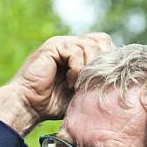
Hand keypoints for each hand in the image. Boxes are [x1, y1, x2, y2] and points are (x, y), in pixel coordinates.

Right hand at [0, 33, 114, 135]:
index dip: (108, 60)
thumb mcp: (81, 94)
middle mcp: (70, 45)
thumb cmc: (52, 104)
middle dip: (101, 62)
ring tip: (79, 85)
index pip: (104, 44)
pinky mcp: (53, 47)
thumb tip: (118, 84)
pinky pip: (75, 51)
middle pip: (101, 40)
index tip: (104, 81)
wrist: (28, 106)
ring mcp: (61, 44)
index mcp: (78, 54)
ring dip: (88, 68)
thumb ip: (95, 84)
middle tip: (94, 81)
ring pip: (90, 45)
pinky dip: (77, 68)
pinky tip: (70, 82)